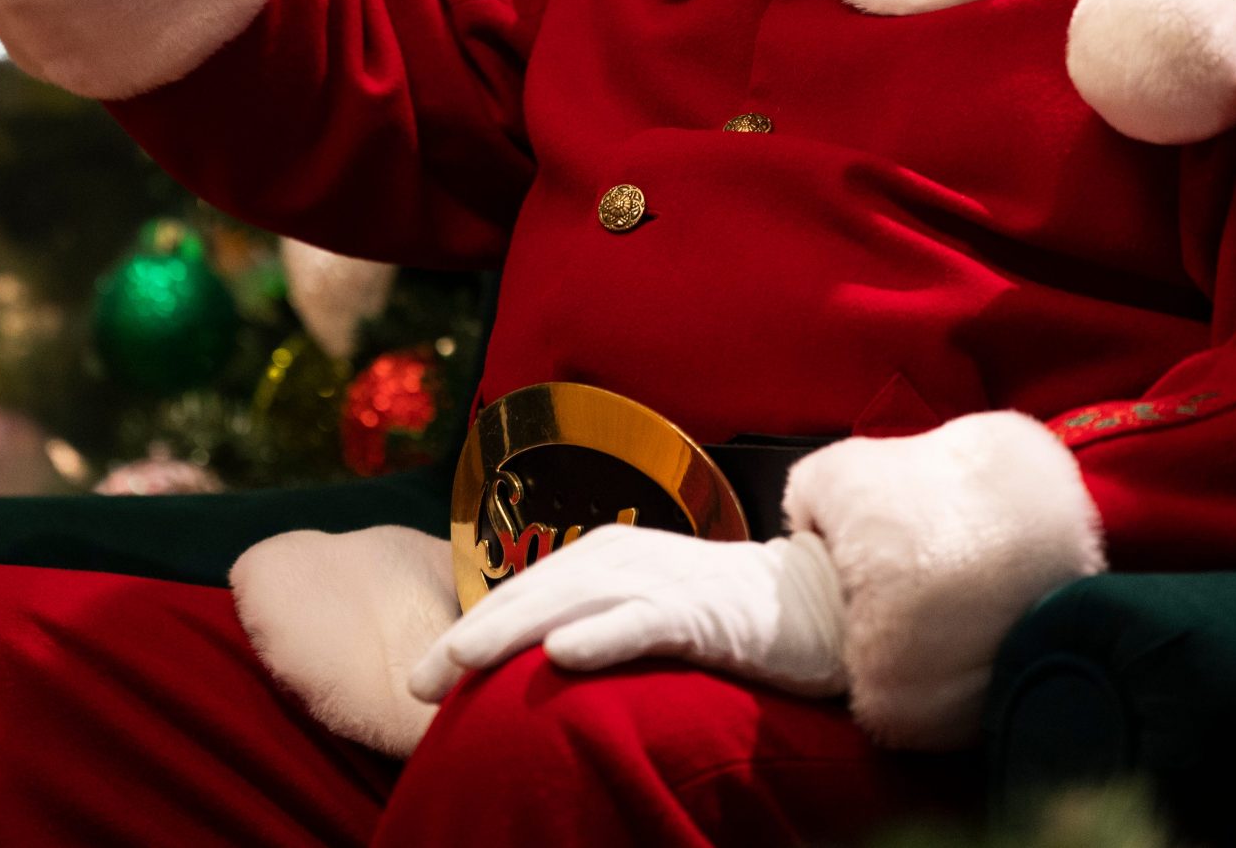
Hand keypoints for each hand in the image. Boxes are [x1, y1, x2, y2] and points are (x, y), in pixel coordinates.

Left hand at [408, 525, 847, 702]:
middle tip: (418, 678)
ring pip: (575, 601)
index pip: (522, 595)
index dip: (470, 631)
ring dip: (515, 629)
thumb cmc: (725, 616)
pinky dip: (603, 634)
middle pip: (534, 595)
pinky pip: (645, 621)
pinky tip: (563, 654)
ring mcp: (664, 581)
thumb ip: (594, 625)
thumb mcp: (645, 614)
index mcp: (604, 557)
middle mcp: (624, 558)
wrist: (818, 605)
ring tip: (463, 660)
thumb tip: (532, 669)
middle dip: (472, 635)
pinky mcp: (705, 610)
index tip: (420, 676)